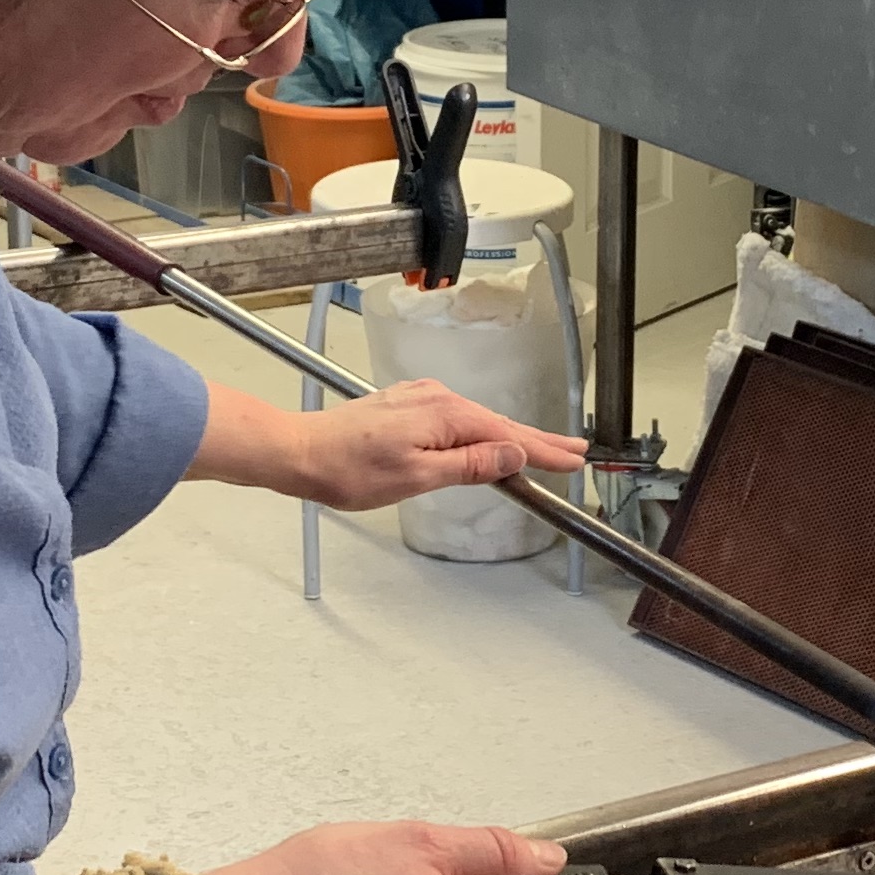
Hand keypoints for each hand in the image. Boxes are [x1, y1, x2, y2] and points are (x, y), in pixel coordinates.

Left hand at [188, 379, 587, 510]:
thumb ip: (469, 465)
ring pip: (479, 420)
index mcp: (445, 414)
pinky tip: (488, 439)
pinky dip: (481, 430)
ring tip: (542, 449)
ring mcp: (421, 400)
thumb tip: (511, 454)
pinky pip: (457, 419)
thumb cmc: (348, 469)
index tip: (572, 459)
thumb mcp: (416, 476)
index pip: (508, 435)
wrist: (301, 451)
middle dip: (538, 439)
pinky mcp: (407, 407)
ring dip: (512, 435)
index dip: (543, 450)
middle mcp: (437, 398)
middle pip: (499, 423)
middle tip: (574, 451)